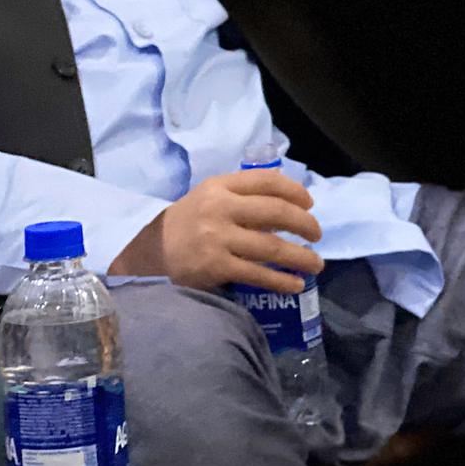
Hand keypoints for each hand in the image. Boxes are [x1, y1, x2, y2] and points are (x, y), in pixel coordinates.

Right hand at [109, 170, 323, 292]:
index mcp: (219, 187)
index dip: (295, 191)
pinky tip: (296, 284)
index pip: (266, 181)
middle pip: (276, 212)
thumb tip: (290, 206)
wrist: (147, 253)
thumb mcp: (209, 198)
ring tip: (317, 264)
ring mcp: (217, 239)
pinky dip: (281, 280)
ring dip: (301, 256)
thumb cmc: (187, 223)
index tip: (310, 203)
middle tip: (318, 234)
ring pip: (272, 246)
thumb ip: (243, 196)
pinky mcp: (215, 267)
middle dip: (305, 223)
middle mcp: (220, 209)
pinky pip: (257, 274)